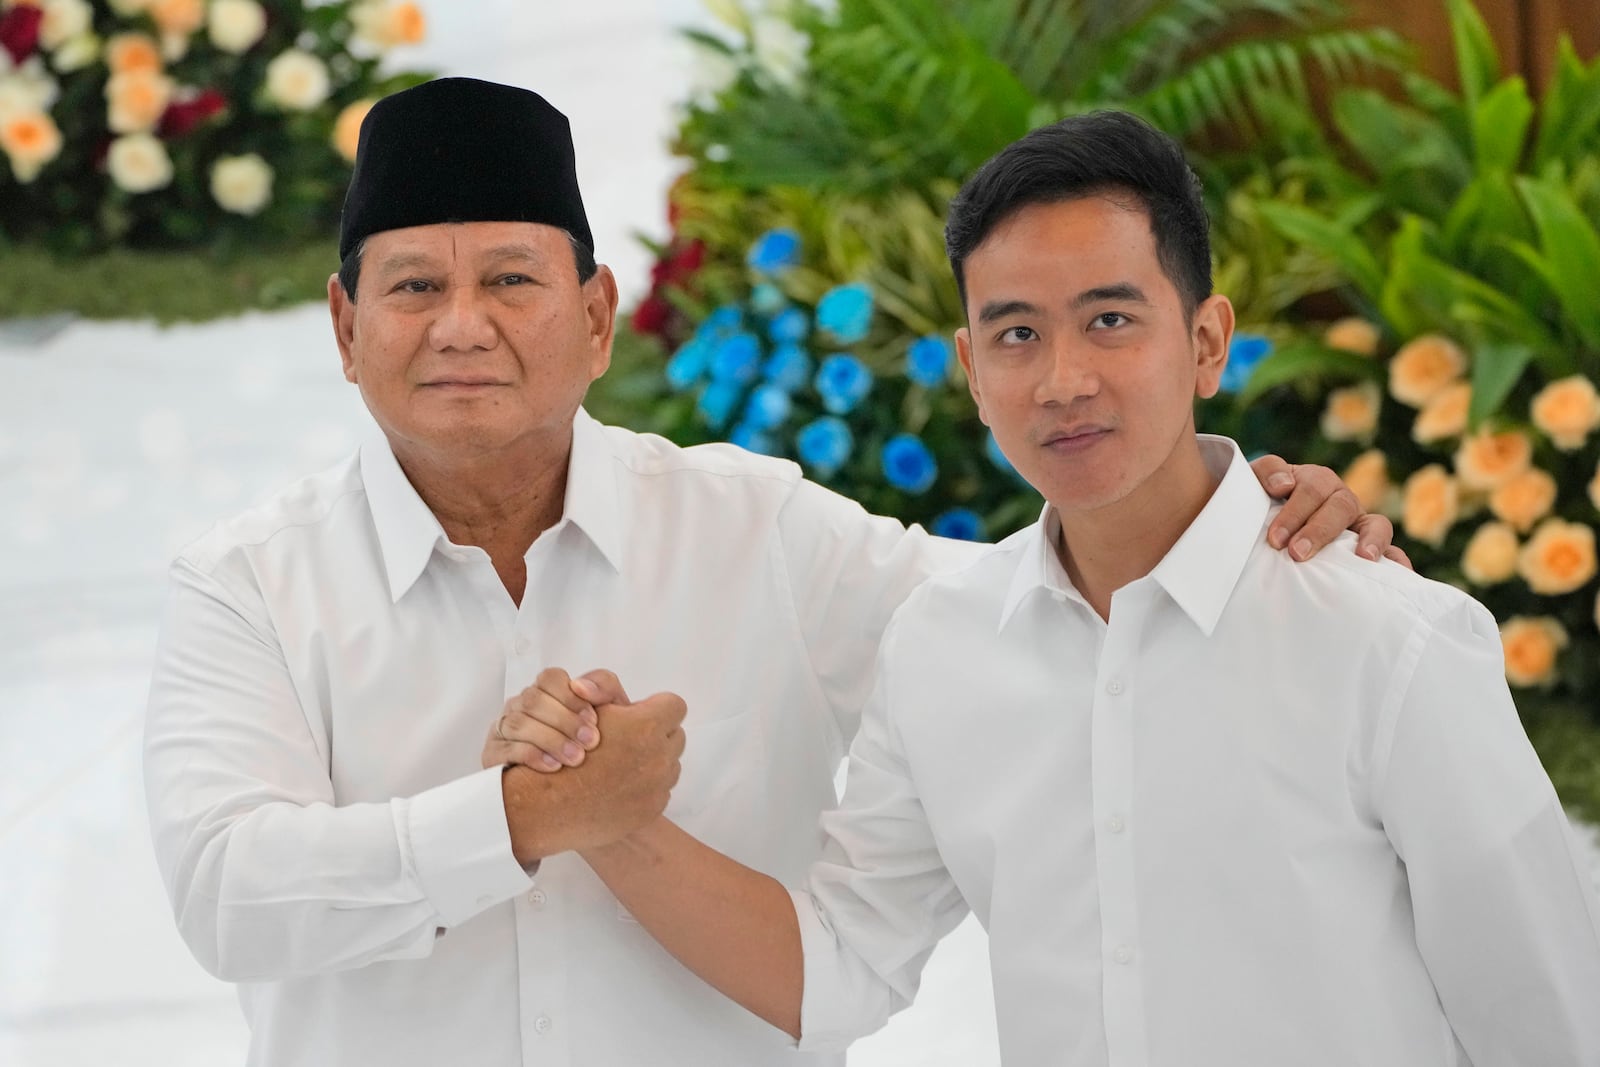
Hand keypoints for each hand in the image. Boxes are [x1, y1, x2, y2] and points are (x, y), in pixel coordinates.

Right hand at [482, 668, 623, 771]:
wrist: (583, 784)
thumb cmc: (593, 741)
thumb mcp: (610, 712)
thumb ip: (604, 687)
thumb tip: (581, 685)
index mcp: (545, 692)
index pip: (549, 678)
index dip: (570, 696)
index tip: (593, 719)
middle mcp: (520, 705)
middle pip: (534, 700)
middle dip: (565, 721)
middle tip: (590, 742)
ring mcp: (503, 728)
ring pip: (519, 723)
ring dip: (551, 740)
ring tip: (576, 758)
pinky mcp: (493, 754)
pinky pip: (505, 749)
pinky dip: (531, 755)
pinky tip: (553, 766)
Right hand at [501, 690, 687, 861]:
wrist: (548, 803)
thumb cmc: (563, 747)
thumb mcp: (582, 705)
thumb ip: (607, 688)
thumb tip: (630, 699)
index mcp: (647, 726)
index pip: (674, 706)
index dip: (656, 706)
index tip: (639, 713)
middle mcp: (659, 757)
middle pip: (675, 736)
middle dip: (657, 734)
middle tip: (629, 739)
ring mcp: (658, 787)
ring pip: (670, 765)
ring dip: (653, 761)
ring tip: (622, 764)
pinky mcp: (652, 810)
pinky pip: (660, 791)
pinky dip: (646, 788)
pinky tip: (620, 787)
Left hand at [1250, 455, 1411, 568]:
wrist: (1267, 523)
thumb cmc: (1262, 506)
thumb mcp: (1256, 485)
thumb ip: (1266, 473)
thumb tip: (1283, 485)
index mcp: (1315, 482)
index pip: (1311, 488)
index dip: (1295, 511)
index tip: (1276, 539)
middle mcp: (1341, 500)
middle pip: (1340, 505)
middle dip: (1319, 530)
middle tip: (1296, 553)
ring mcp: (1359, 524)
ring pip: (1376, 523)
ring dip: (1371, 539)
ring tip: (1364, 557)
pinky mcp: (1371, 548)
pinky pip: (1393, 553)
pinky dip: (1398, 562)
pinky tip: (1402, 576)